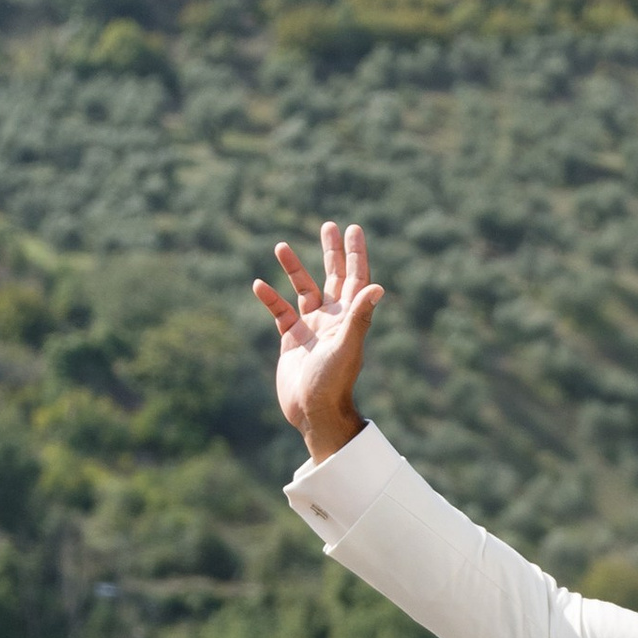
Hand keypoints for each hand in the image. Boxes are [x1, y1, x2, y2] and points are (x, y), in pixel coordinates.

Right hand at [254, 222, 385, 460]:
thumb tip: (378, 286)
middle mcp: (332, 319)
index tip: (353, 228)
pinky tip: (259, 285)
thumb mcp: (346, 346)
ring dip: (293, 269)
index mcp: (349, 318)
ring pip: (302, 290)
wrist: (312, 411)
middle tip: (329, 226)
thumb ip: (359, 316)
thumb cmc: (333, 381)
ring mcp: (311, 328)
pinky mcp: (292, 340)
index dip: (355, 254)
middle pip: (332, 278)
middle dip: (331, 253)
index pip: (355, 278)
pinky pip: (280, 313)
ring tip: (281, 246)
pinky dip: (270, 299)